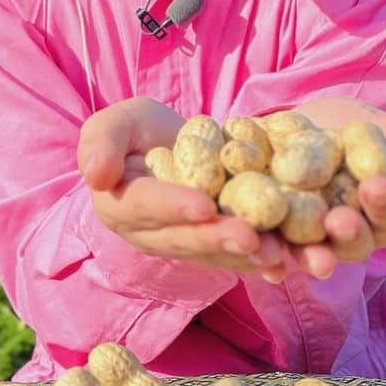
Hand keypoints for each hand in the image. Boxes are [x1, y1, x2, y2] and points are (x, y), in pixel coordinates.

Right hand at [78, 99, 289, 280]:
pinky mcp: (214, 248)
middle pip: (186, 239)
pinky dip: (263, 261)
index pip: (148, 206)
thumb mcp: (115, 123)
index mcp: (122, 205)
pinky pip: (238, 257)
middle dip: (218, 238)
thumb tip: (95, 175)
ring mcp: (185, 246)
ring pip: (216, 254)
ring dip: (247, 256)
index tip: (203, 206)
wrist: (168, 146)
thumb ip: (101, 142)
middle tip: (249, 236)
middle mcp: (151, 235)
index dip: (175, 206)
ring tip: (277, 253)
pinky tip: (290, 262)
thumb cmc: (136, 131)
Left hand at [278, 99, 385, 279]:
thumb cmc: (355, 133)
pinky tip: (268, 267)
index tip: (376, 185)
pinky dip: (270, 262)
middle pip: (353, 245)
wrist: (306, 127)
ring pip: (312, 256)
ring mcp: (308, 239)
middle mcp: (346, 236)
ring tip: (308, 252)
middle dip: (350, 235)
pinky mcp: (271, 231)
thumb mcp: (382, 132)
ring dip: (311, 257)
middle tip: (341, 221)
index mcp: (382, 215)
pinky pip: (271, 253)